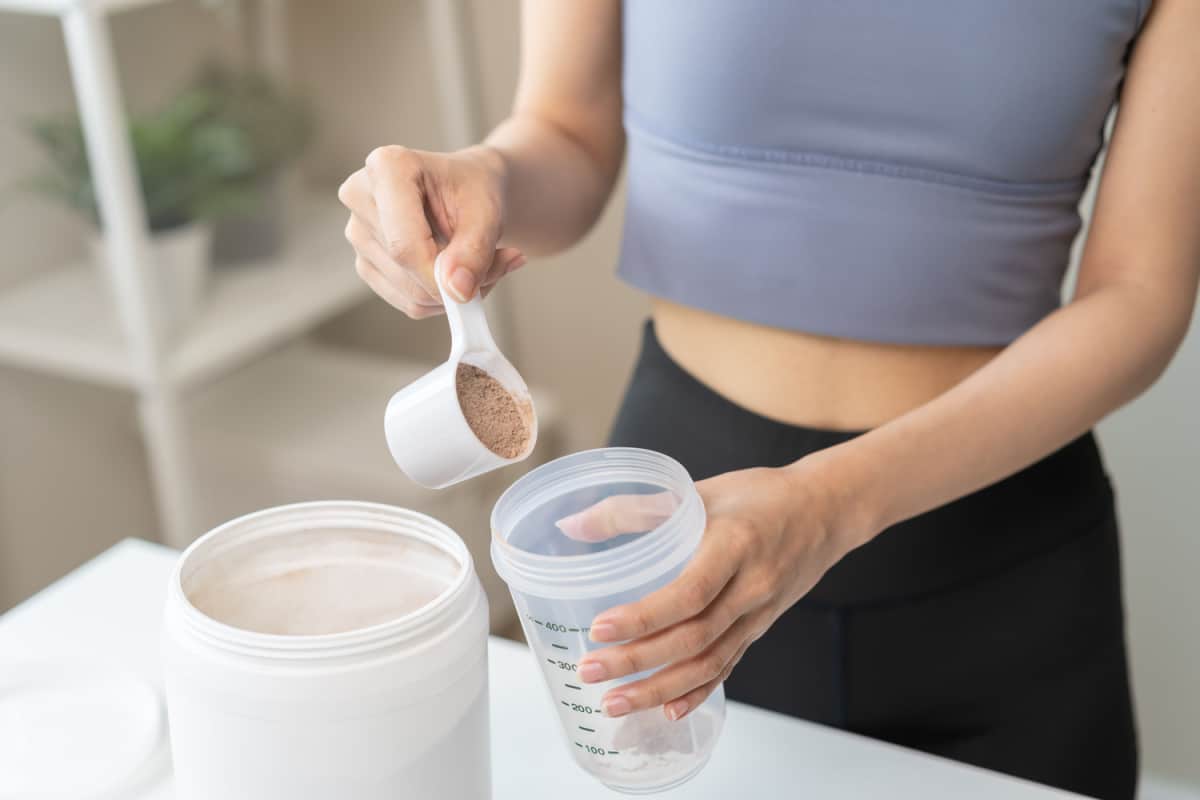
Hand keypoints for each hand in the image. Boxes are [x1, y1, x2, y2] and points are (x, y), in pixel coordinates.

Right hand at [338, 144, 526, 317]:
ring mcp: (358, 232)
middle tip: (499, 263)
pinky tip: (455, 273)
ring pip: (409, 292)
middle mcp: (361, 196)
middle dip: (456, 282)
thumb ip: (474, 250)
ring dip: (453, 292)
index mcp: (388, 167)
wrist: (467, 188)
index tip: (472, 289)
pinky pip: (406, 301)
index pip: (404, 244)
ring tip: (479, 263)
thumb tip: (457, 292)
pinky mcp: (365, 262)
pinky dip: (439, 298)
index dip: (439, 277)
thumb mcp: (488, 211)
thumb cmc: (475, 189)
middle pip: (405, 268)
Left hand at [571, 461, 861, 721]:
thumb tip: (571, 526)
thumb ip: (635, 508)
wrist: (826, 512)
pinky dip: (697, 692)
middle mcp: (750, 587)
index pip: (689, 592)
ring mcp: (757, 614)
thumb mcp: (699, 490)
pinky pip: (727, 666)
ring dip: (660, 689)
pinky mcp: (759, 628)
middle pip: (693, 637)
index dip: (645, 616)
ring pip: (708, 662)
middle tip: (591, 673)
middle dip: (639, 662)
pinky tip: (668, 710)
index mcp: (735, 545)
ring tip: (615, 703)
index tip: (600, 629)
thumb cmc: (760, 496)